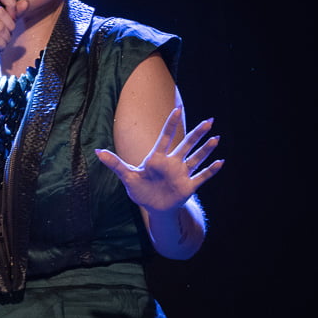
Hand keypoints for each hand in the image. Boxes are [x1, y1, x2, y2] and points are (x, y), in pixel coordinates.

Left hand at [95, 108, 222, 212]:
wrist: (154, 208)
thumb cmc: (141, 190)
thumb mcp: (127, 176)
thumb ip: (115, 163)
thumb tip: (96, 151)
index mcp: (157, 159)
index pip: (165, 137)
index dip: (171, 124)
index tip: (177, 109)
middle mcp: (172, 163)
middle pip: (186, 145)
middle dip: (197, 133)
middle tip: (209, 120)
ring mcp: (181, 174)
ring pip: (196, 158)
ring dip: (206, 150)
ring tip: (216, 138)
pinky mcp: (188, 187)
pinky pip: (201, 177)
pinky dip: (211, 171)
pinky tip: (221, 162)